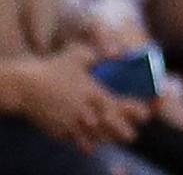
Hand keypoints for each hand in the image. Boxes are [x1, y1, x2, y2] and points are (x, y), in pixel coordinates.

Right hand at [10, 54, 142, 146]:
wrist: (25, 87)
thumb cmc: (54, 68)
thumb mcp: (80, 55)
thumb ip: (102, 54)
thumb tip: (121, 53)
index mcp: (93, 93)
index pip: (119, 107)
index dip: (134, 112)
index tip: (145, 114)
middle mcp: (84, 111)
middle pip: (110, 128)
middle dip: (123, 133)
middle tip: (131, 135)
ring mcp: (70, 124)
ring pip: (93, 139)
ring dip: (104, 138)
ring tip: (112, 137)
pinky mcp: (58, 132)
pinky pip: (75, 140)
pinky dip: (84, 141)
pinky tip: (90, 139)